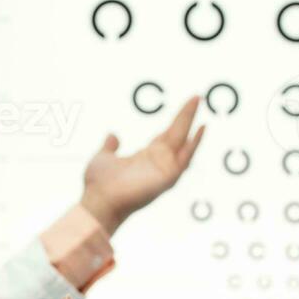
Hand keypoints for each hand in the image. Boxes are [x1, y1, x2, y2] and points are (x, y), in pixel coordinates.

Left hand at [80, 94, 205, 235]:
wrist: (97, 202)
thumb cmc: (98, 185)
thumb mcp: (103, 157)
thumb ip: (110, 147)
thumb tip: (112, 135)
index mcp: (146, 158)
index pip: (166, 135)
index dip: (176, 121)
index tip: (185, 106)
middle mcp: (159, 163)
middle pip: (178, 134)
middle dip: (187, 115)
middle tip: (197, 96)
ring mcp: (165, 170)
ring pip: (184, 141)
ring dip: (192, 122)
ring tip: (197, 101)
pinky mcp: (168, 177)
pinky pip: (186, 158)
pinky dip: (195, 144)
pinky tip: (201, 128)